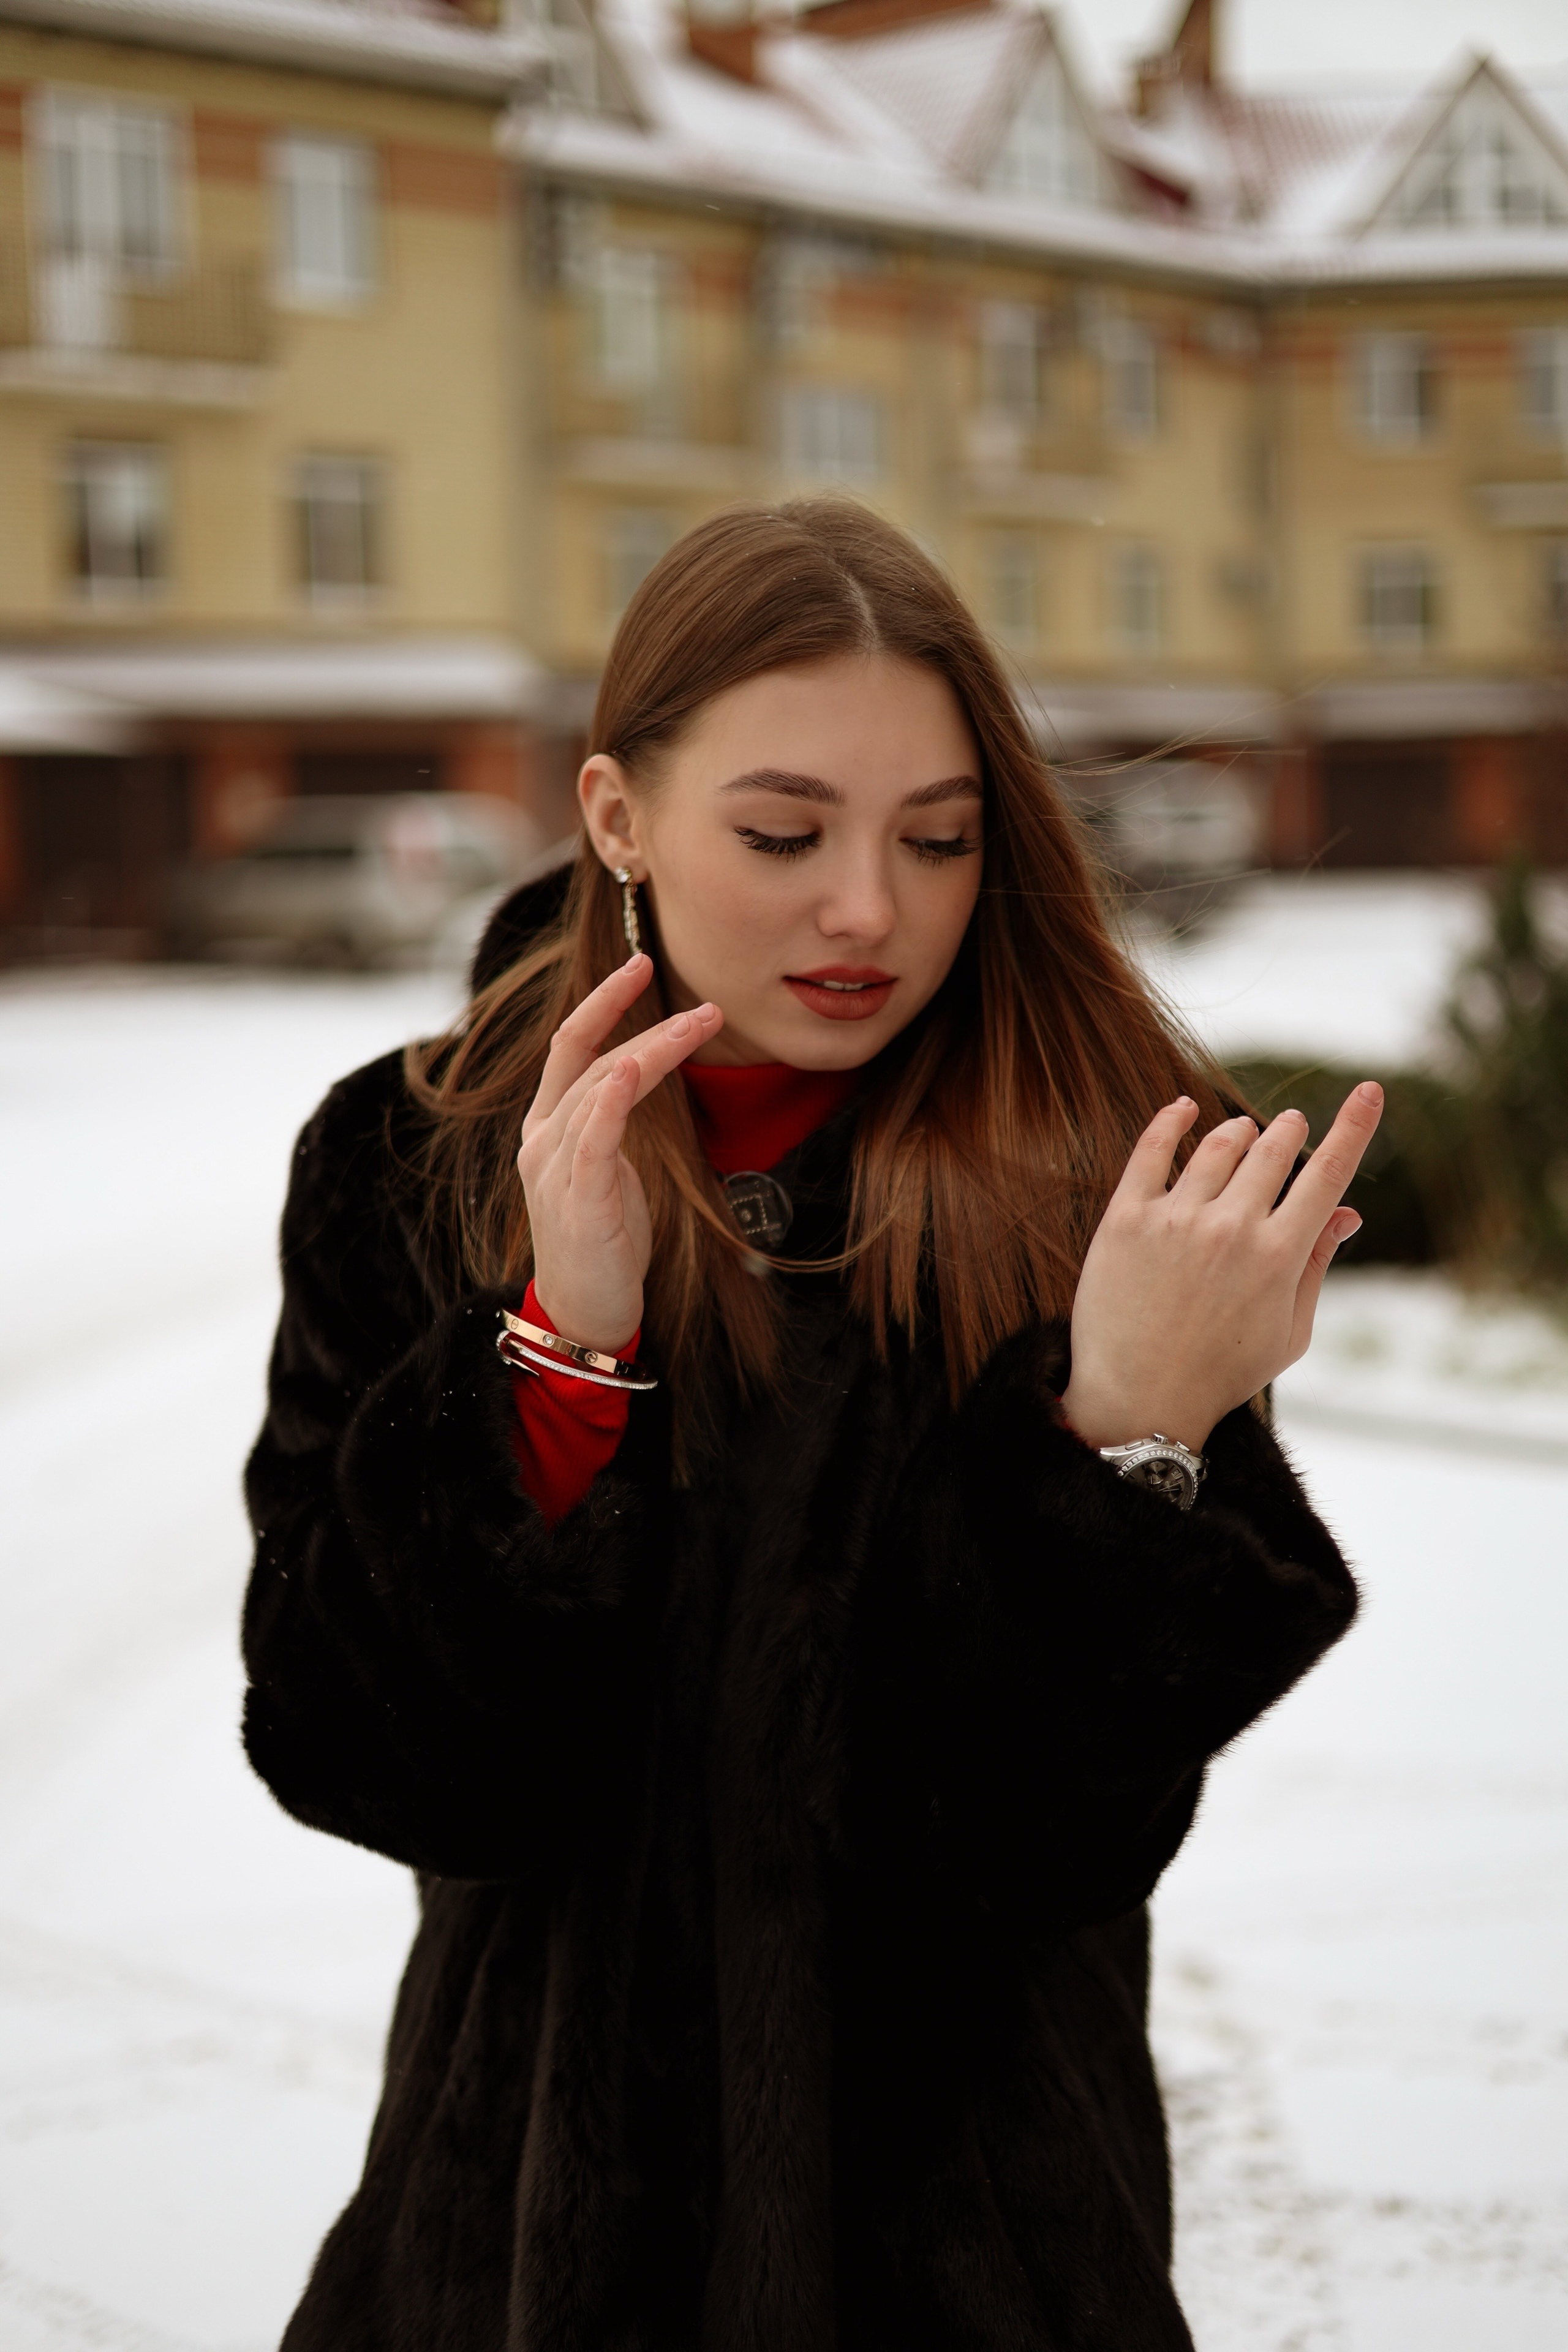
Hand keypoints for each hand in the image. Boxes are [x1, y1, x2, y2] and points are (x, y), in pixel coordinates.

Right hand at [517, 953, 723, 1353]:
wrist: (583, 1312)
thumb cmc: (602, 1241)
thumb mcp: (607, 1168)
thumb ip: (611, 1121)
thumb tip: (641, 1072)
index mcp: (547, 1127)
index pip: (570, 1046)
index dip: (603, 1001)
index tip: (640, 963)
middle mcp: (542, 1139)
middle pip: (593, 1059)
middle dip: (642, 1018)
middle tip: (696, 997)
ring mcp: (555, 1169)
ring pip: (602, 1088)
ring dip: (654, 1050)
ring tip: (698, 1023)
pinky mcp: (579, 1201)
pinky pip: (593, 1140)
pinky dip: (611, 1101)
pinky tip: (634, 1069)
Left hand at [1059, 1082, 1383, 1456]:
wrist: (1139, 1400)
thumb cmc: (1222, 1372)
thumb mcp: (1288, 1333)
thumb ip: (1316, 1267)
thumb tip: (1346, 1214)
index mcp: (1278, 1257)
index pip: (1328, 1175)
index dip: (1354, 1127)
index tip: (1369, 1089)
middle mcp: (1230, 1229)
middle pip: (1272, 1150)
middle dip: (1289, 1131)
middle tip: (1290, 1126)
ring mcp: (1175, 1220)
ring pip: (1218, 1144)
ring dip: (1240, 1130)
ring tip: (1244, 1131)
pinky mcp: (1125, 1218)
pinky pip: (1150, 1150)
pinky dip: (1171, 1120)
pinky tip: (1182, 1109)